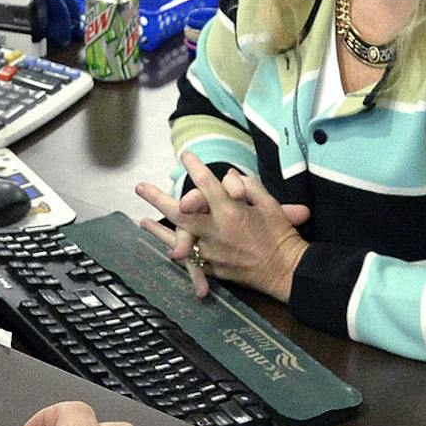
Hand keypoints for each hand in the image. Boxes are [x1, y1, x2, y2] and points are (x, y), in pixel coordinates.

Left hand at [135, 154, 310, 300]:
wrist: (285, 270)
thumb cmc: (281, 234)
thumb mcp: (269, 204)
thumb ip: (248, 187)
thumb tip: (230, 177)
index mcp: (231, 211)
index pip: (207, 183)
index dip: (195, 167)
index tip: (185, 155)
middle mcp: (216, 230)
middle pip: (180, 212)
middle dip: (158, 198)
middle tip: (141, 188)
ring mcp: (212, 250)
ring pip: (179, 237)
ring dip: (159, 229)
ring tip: (141, 219)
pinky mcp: (213, 266)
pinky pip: (190, 259)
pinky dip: (176, 251)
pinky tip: (164, 246)